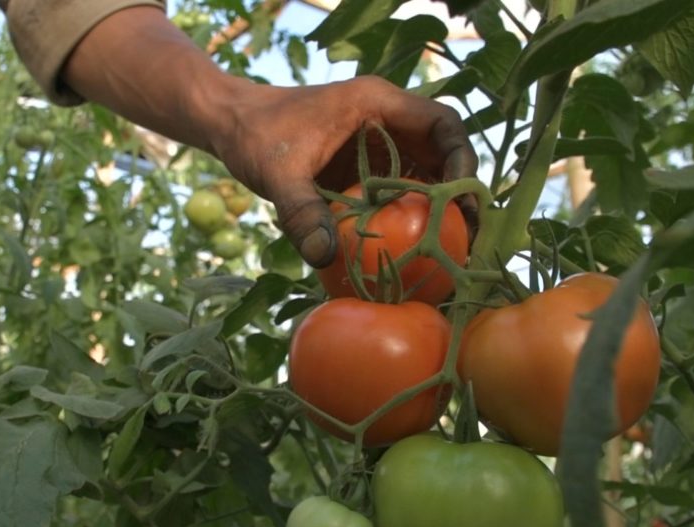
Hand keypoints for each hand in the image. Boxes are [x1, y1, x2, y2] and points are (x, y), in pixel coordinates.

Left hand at [57, 9, 475, 268]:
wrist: (229, 124)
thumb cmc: (254, 135)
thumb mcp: (277, 174)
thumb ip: (301, 212)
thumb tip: (323, 257)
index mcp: (377, 103)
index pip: (442, 123)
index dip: (461, 159)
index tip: (460, 200)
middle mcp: (386, 119)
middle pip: (443, 150)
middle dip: (457, 191)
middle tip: (464, 235)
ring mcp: (377, 142)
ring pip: (425, 170)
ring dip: (437, 205)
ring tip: (447, 247)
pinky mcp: (365, 164)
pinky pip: (400, 186)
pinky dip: (408, 212)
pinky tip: (409, 246)